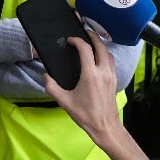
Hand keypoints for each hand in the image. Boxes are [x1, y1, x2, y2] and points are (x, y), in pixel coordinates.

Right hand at [44, 35, 149, 159]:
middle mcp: (103, 71)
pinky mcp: (115, 80)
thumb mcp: (64, 101)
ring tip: (91, 44)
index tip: (70, 40)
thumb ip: (51, 87)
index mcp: (90, 74)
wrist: (105, 126)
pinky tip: (99, 59)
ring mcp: (111, 75)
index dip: (77, 40)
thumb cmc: (85, 115)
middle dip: (92, 36)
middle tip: (84, 33)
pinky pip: (111, 61)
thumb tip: (45, 76)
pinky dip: (105, 55)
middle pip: (101, 46)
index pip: (85, 49)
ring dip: (100, 45)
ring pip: (108, 53)